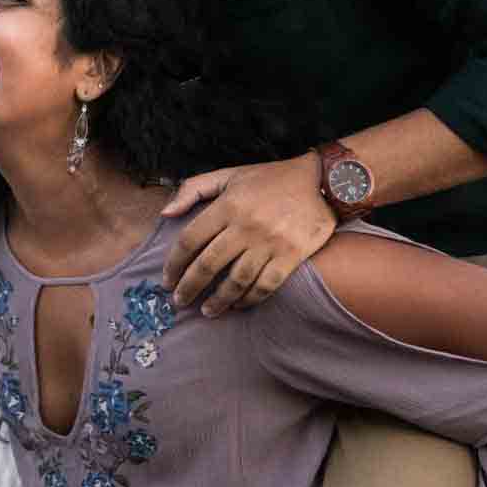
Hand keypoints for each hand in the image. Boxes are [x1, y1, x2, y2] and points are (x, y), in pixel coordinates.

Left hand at [160, 152, 335, 316]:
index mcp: (227, 205)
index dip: (174, 263)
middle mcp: (246, 226)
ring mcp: (270, 242)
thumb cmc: (270, 179)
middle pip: (208, 264)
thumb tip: (165, 213)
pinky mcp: (291, 255)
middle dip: (189, 287)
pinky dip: (250, 299)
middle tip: (180, 301)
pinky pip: (265, 285)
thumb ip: (193, 189)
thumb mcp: (229, 175)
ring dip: (218, 300)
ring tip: (207, 311)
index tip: (167, 279)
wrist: (320, 181)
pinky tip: (238, 305)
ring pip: (236, 280)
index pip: (190, 239)